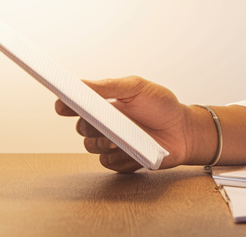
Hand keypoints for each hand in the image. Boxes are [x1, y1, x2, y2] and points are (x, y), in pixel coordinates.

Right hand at [55, 76, 206, 172]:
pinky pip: (107, 162)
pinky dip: (115, 157)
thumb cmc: (162, 105)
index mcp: (106, 103)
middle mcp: (105, 123)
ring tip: (117, 138)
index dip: (66, 104)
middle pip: (81, 126)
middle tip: (100, 122)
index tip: (61, 105)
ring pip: (90, 146)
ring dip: (100, 142)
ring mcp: (111, 143)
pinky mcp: (120, 161)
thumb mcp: (137, 88)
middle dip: (87, 124)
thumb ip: (110, 86)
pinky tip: (130, 151)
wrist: (184, 131)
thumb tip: (81, 84)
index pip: (78, 103)